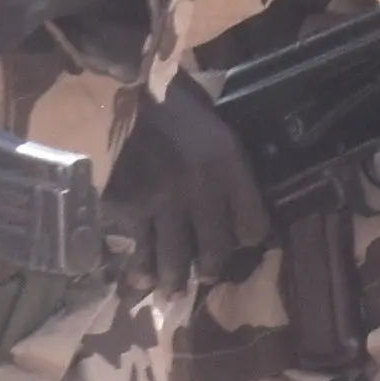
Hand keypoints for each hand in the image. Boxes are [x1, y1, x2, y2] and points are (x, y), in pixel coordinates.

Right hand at [109, 84, 271, 292]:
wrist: (126, 87)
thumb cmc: (175, 101)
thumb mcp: (216, 127)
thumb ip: (227, 165)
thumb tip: (232, 203)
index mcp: (229, 164)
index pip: (253, 222)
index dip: (251, 237)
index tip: (244, 242)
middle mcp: (202, 190)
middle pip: (216, 250)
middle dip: (213, 269)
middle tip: (207, 275)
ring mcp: (164, 202)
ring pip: (176, 258)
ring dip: (175, 280)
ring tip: (171, 293)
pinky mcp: (130, 206)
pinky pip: (139, 246)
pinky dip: (138, 265)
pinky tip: (137, 279)